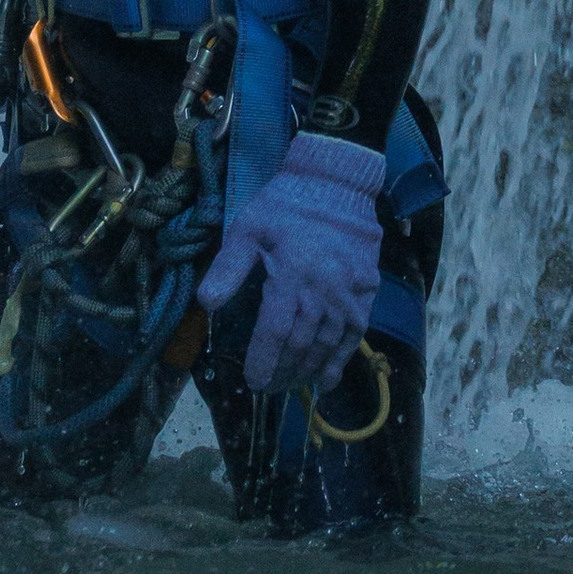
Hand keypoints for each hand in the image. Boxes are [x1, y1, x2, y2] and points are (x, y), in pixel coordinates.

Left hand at [197, 130, 382, 393]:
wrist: (337, 185)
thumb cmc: (285, 206)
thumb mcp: (248, 228)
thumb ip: (228, 267)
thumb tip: (206, 304)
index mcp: (291, 276)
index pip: (275, 333)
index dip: (263, 362)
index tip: (252, 381)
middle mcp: (322, 291)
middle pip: (300, 345)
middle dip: (282, 373)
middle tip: (268, 389)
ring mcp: (348, 295)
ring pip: (326, 346)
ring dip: (307, 371)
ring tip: (290, 386)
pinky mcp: (366, 294)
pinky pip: (353, 337)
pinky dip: (339, 361)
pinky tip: (325, 379)